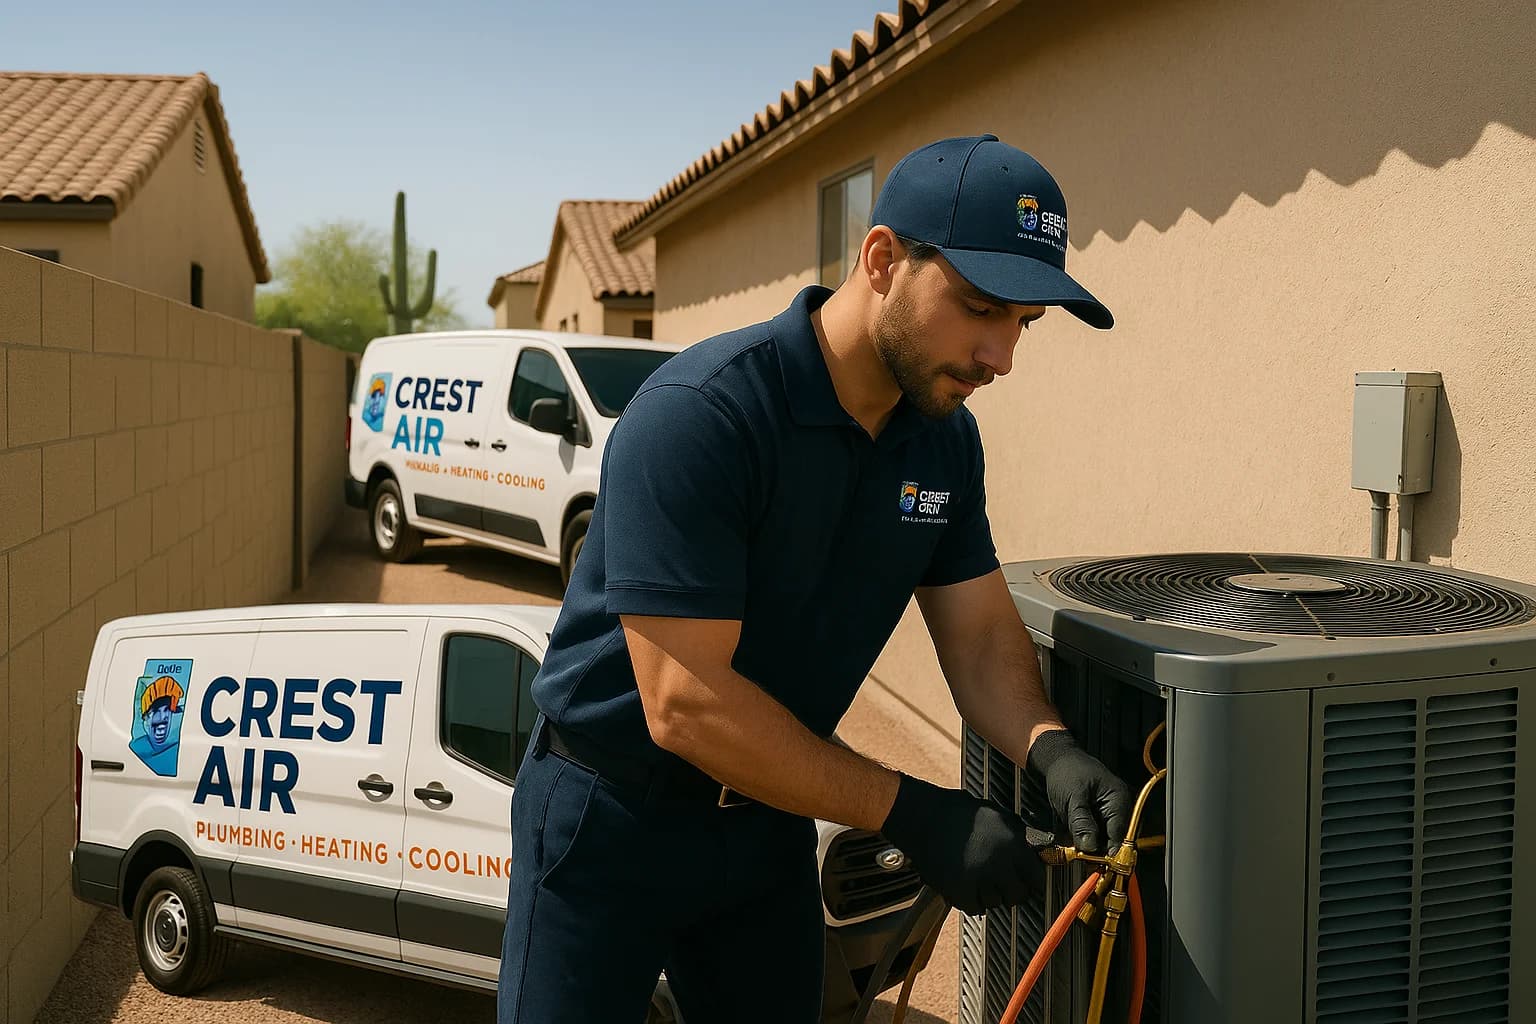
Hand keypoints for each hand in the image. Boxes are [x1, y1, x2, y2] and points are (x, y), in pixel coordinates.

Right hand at [879, 774, 1048, 914]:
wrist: (923, 817)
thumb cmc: (958, 812)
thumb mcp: (997, 814)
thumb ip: (1018, 836)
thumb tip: (1035, 851)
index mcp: (1013, 844)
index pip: (1037, 878)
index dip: (1033, 880)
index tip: (1029, 882)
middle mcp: (999, 864)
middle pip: (1019, 896)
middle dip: (1013, 890)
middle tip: (1004, 883)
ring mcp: (978, 879)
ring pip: (997, 904)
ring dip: (991, 895)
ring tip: (980, 879)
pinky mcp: (959, 890)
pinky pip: (975, 908)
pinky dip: (972, 900)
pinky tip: (968, 885)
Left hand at [1026, 729, 1132, 853]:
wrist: (1056, 759)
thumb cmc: (1067, 771)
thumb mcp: (1072, 798)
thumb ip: (1082, 823)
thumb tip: (1091, 847)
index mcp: (1119, 800)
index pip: (1120, 836)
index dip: (1107, 852)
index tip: (1093, 863)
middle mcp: (1119, 808)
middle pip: (1114, 840)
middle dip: (1096, 849)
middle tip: (1078, 852)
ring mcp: (1109, 812)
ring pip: (1103, 839)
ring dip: (1089, 842)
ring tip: (1074, 836)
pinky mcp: (1098, 815)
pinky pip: (1096, 833)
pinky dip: (1084, 835)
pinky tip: (1074, 830)